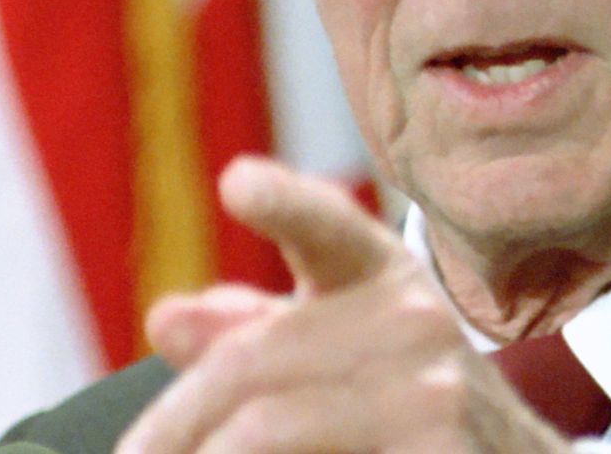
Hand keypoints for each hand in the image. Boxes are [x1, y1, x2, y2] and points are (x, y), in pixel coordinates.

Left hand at [116, 156, 571, 453]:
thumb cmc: (414, 420)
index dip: (284, 202)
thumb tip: (166, 316)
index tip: (237, 183)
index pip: (327, 228)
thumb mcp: (345, 360)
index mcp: (381, 277)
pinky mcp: (445, 453)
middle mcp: (415, 320)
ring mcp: (436, 394)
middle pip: (248, 363)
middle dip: (170, 428)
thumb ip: (259, 336)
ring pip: (264, 430)